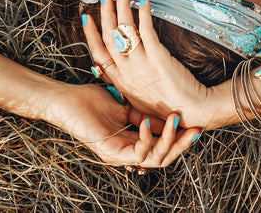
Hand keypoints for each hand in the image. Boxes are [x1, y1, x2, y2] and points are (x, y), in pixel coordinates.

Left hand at [44, 82, 197, 168]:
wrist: (65, 101)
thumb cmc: (89, 101)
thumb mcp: (126, 105)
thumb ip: (146, 114)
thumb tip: (169, 116)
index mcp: (131, 142)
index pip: (162, 147)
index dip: (179, 138)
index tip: (195, 124)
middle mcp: (127, 153)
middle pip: (162, 158)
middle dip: (182, 145)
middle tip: (196, 130)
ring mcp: (119, 155)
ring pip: (154, 158)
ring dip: (169, 140)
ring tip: (176, 121)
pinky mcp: (110, 152)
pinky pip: (137, 152)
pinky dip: (147, 138)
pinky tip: (149, 123)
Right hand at [82, 0, 213, 127]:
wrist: (190, 112)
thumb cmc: (165, 108)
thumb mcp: (137, 99)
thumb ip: (127, 83)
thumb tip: (120, 70)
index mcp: (120, 81)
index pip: (98, 53)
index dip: (91, 33)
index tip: (87, 17)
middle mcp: (127, 71)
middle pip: (110, 36)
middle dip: (106, 12)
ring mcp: (141, 63)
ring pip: (125, 29)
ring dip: (122, 6)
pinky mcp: (158, 57)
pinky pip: (146, 30)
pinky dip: (143, 14)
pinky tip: (143, 2)